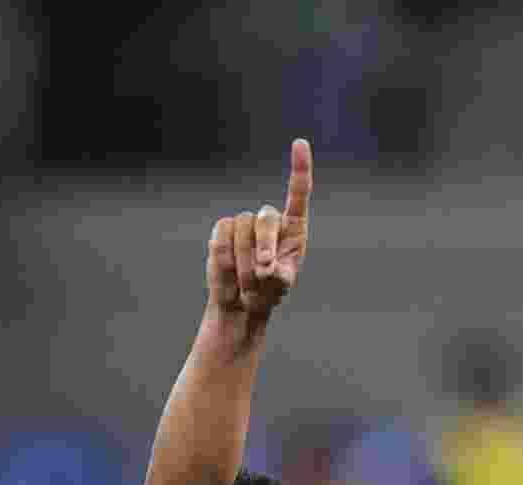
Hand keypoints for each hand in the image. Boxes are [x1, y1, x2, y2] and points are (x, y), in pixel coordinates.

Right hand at [206, 139, 312, 326]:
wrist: (239, 303)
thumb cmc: (267, 293)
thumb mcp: (279, 286)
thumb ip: (276, 276)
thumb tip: (264, 265)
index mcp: (292, 229)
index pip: (298, 194)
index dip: (299, 168)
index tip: (299, 143)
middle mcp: (269, 221)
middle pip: (266, 218)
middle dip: (265, 246)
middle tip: (263, 273)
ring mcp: (245, 224)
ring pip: (242, 229)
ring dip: (244, 261)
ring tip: (247, 281)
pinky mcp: (223, 230)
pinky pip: (222, 236)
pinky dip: (226, 258)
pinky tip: (231, 271)